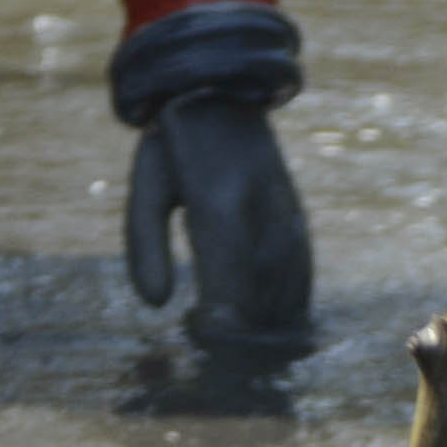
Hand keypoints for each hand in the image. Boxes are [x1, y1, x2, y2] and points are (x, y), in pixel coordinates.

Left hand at [123, 95, 312, 336]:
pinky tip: (281, 327)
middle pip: (261, 301)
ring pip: (287, 292)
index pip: (227, 289)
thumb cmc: (174, 141)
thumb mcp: (148, 185)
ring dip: (269, 328)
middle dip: (242, 339)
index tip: (198, 333)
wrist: (224, 87)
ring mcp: (284, 216)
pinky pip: (301, 273)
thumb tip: (156, 305)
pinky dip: (292, 305)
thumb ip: (145, 245)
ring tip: (246, 352)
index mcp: (221, 208)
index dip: (217, 328)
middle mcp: (260, 215)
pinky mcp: (295, 217)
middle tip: (218, 358)